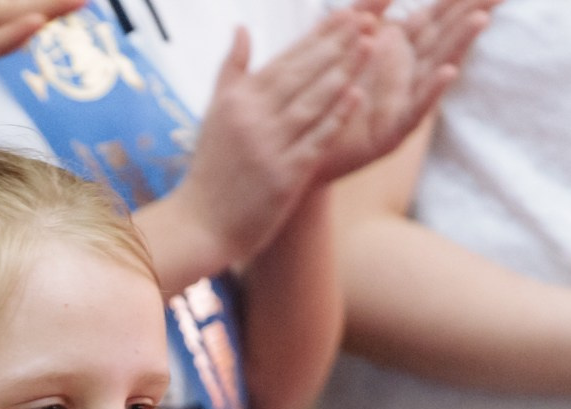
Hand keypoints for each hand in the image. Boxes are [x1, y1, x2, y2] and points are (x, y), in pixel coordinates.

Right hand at [169, 13, 376, 266]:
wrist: (199, 225)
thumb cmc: (211, 170)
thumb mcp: (214, 114)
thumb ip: (231, 70)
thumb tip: (242, 28)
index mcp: (238, 101)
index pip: (285, 60)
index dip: (318, 35)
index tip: (346, 13)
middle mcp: (252, 119)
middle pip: (302, 74)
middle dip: (337, 44)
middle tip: (367, 17)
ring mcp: (268, 148)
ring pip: (311, 102)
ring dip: (343, 71)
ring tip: (370, 44)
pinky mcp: (283, 177)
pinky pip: (315, 141)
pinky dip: (336, 119)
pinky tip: (357, 96)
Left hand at [313, 0, 496, 182]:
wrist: (298, 148)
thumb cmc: (323, 99)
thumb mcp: (341, 48)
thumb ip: (364, 14)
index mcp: (395, 51)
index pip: (434, 15)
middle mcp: (405, 75)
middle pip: (444, 35)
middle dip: (470, 10)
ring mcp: (401, 104)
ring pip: (435, 67)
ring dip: (459, 44)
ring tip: (480, 20)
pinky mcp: (389, 134)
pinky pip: (414, 109)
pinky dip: (432, 90)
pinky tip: (448, 73)